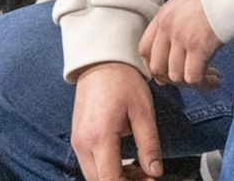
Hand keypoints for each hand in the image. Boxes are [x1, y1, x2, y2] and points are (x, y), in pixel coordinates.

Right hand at [70, 62, 162, 180]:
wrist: (102, 64)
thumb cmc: (124, 83)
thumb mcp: (143, 112)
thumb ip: (149, 144)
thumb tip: (156, 172)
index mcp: (100, 138)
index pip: (110, 179)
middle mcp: (82, 144)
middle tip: (149, 177)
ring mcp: (77, 142)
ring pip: (94, 175)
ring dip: (116, 178)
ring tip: (141, 171)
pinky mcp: (78, 139)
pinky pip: (90, 164)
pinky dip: (107, 169)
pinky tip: (127, 163)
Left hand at [138, 0, 221, 89]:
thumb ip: (183, 14)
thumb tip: (188, 29)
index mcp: (165, 14)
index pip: (145, 49)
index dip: (156, 65)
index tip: (171, 70)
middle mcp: (168, 27)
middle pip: (157, 67)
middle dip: (173, 78)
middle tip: (192, 77)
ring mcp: (183, 37)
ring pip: (175, 75)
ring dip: (192, 82)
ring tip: (210, 78)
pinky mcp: (201, 46)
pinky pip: (194, 76)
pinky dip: (203, 83)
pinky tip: (216, 79)